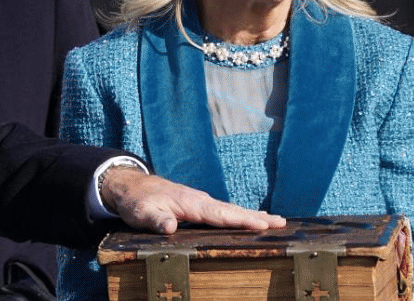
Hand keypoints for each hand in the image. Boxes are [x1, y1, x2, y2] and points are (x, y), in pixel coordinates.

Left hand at [100, 166, 285, 233]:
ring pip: (230, 210)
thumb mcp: (142, 213)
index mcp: (191, 203)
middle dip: (257, 217)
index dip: (241, 220)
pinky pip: (224, 212)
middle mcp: (200, 201)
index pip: (220, 214)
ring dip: (252, 216)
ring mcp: (201, 202)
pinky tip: (249, 221)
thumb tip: (171, 226)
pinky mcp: (198, 206)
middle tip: (281, 223)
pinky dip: (240, 215)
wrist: (132, 186)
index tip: (262, 224)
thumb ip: (156, 220)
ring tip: (276, 221)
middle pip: (232, 211)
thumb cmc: (137, 201)